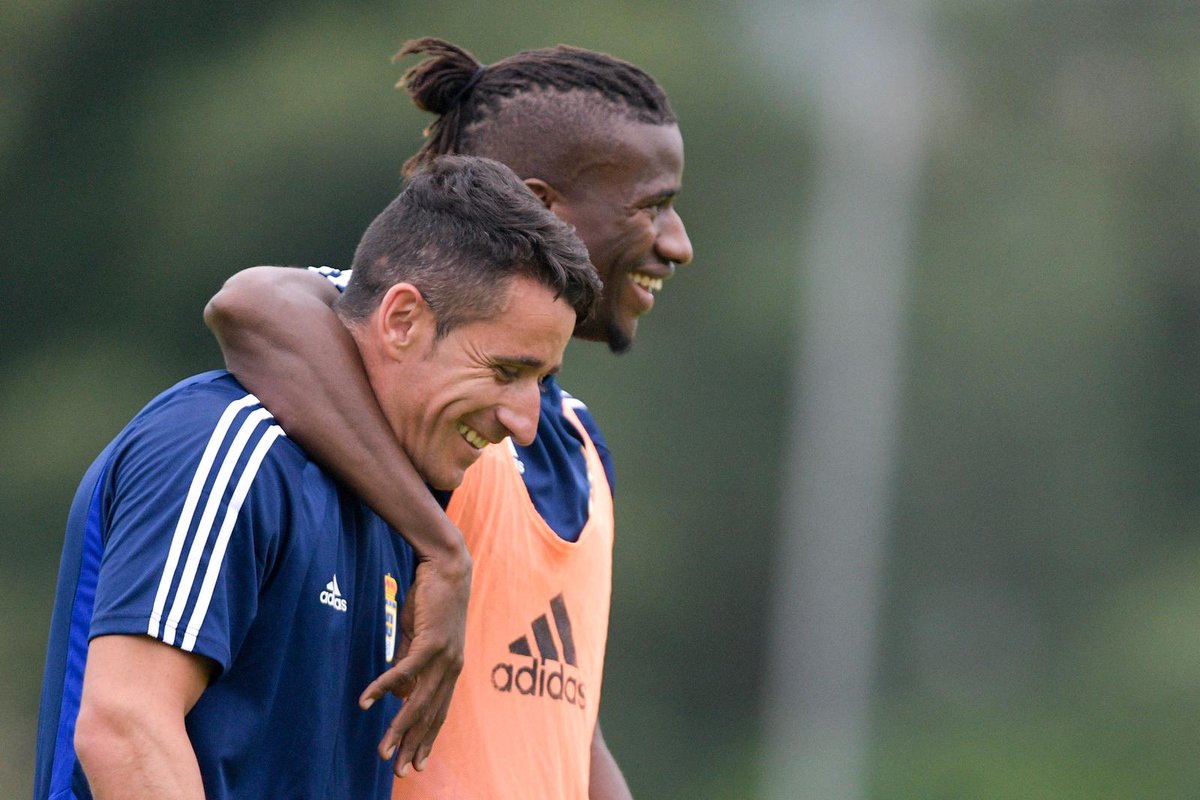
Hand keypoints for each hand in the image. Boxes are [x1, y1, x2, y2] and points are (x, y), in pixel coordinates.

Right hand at [358, 549, 471, 776]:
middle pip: (430, 714)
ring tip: (383, 750)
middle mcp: (452, 667)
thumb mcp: (417, 635)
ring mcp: (444, 655)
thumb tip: (399, 693)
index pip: (438, 711)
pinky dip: (384, 687)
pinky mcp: (430, 640)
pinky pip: (405, 671)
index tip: (416, 763)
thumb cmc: (431, 598)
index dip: (427, 738)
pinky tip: (367, 702)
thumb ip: (408, 663)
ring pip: (418, 701)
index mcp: (450, 668)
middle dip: (414, 745)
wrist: (446, 566)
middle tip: (399, 772)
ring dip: (399, 727)